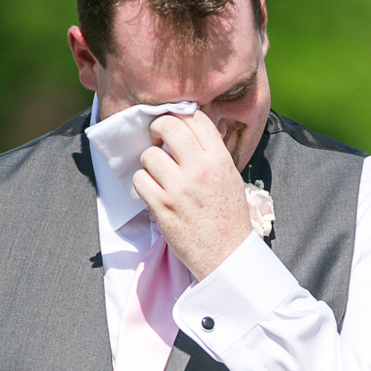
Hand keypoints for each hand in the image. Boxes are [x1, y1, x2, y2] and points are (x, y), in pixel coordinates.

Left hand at [132, 110, 251, 279]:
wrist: (227, 254)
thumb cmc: (228, 216)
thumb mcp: (230, 176)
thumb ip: (211, 152)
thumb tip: (189, 129)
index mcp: (219, 159)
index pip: (195, 117)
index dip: (180, 116)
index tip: (174, 127)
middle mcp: (200, 169)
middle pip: (167, 126)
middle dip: (157, 129)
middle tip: (157, 141)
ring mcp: (179, 188)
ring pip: (149, 154)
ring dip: (149, 163)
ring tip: (158, 175)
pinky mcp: (162, 206)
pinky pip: (140, 180)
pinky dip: (143, 183)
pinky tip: (154, 191)